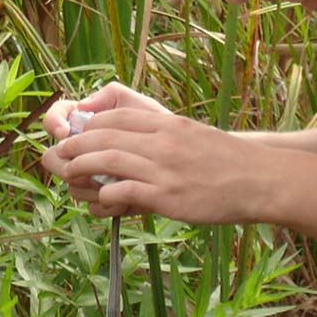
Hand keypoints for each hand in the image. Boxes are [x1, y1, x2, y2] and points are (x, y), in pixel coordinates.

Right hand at [42, 83, 175, 207]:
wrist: (183, 159)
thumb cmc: (158, 125)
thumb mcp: (139, 105)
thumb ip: (112, 95)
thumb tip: (82, 104)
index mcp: (84, 124)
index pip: (54, 120)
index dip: (53, 124)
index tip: (65, 132)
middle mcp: (82, 152)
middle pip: (52, 158)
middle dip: (67, 163)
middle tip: (84, 166)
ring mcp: (91, 178)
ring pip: (71, 185)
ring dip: (91, 185)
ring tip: (118, 180)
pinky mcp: (105, 200)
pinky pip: (92, 206)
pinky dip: (108, 203)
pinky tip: (126, 200)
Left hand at [44, 107, 270, 223]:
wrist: (257, 179)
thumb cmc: (227, 161)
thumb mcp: (194, 134)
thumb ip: (165, 136)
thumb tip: (138, 142)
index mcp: (168, 124)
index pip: (117, 118)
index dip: (90, 125)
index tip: (76, 133)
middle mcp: (162, 141)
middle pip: (106, 136)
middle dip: (76, 143)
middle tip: (59, 152)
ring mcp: (164, 168)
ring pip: (108, 160)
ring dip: (81, 166)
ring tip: (67, 172)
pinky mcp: (167, 195)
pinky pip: (125, 190)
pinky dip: (106, 193)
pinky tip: (99, 199)